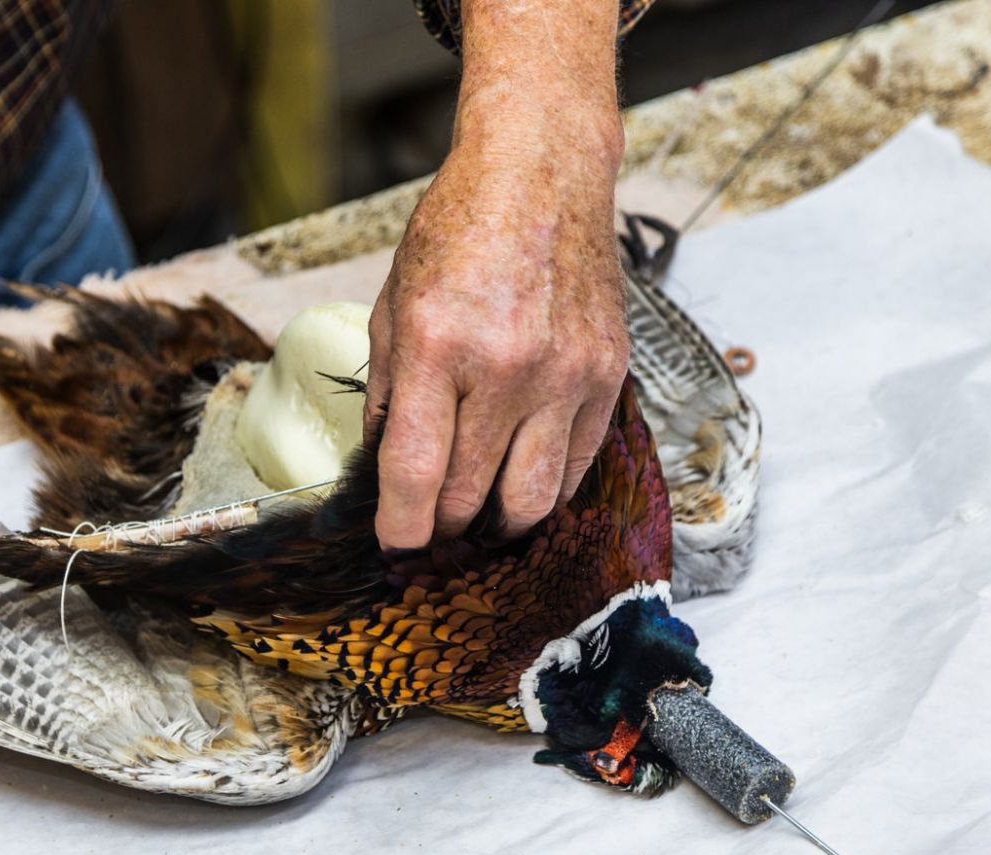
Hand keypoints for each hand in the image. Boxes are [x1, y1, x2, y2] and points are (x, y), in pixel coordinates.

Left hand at [366, 0, 627, 550]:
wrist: (542, 173)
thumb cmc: (458, 232)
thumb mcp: (393, 304)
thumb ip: (386, 391)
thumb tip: (383, 468)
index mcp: (437, 344)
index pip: (414, 472)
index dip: (400, 526)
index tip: (394, 544)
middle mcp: (505, 366)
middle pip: (470, 495)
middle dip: (443, 526)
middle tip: (430, 528)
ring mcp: (565, 374)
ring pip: (532, 499)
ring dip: (497, 522)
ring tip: (477, 516)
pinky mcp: (607, 375)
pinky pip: (577, 465)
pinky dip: (546, 485)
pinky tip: (520, 477)